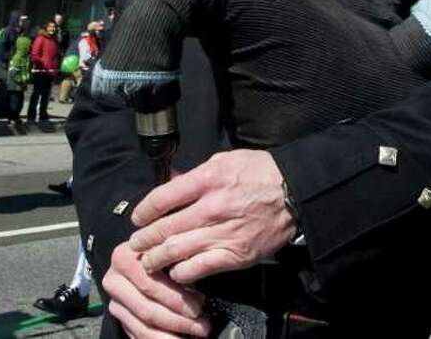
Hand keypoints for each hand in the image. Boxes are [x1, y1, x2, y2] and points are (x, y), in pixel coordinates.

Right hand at [103, 241, 209, 337]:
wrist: (144, 257)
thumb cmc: (163, 253)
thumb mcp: (170, 250)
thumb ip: (179, 264)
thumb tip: (199, 289)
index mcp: (124, 258)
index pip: (150, 285)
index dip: (176, 299)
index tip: (199, 308)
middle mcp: (114, 281)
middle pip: (146, 309)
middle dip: (178, 320)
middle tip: (202, 326)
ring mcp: (115, 302)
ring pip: (143, 327)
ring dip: (171, 335)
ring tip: (194, 333)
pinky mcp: (119, 318)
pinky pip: (138, 334)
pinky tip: (178, 337)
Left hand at [129, 149, 295, 284]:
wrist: (294, 194)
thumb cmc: (261, 173)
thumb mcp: (225, 159)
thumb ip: (196, 173)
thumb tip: (172, 181)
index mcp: (207, 179)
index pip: (161, 198)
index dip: (143, 210)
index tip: (138, 218)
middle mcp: (211, 208)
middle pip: (163, 228)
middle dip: (144, 238)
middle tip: (136, 243)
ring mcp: (222, 234)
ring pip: (175, 251)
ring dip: (155, 258)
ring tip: (148, 260)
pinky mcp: (234, 255)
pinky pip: (198, 268)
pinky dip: (181, 271)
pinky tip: (176, 269)